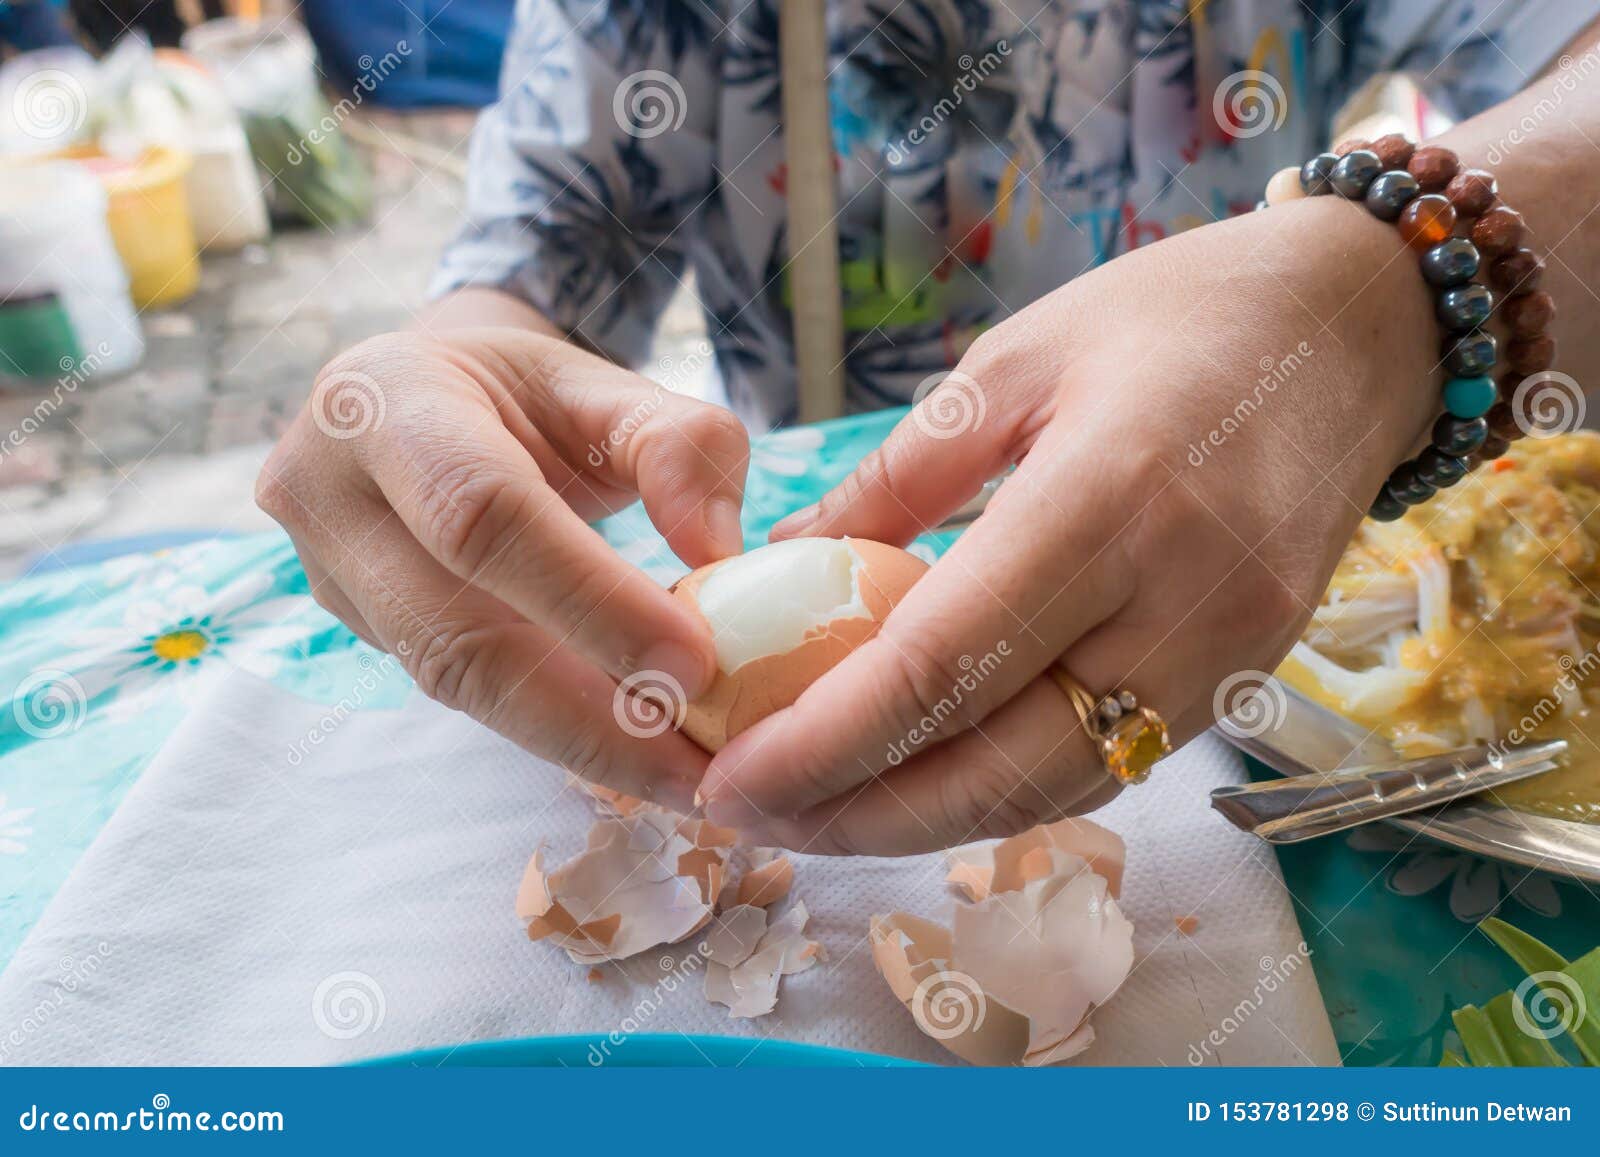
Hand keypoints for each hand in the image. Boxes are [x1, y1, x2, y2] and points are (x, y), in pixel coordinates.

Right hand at [257, 327, 748, 811]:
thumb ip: (677, 444)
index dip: (589, 598)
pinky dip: (560, 728)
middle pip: (456, 634)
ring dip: (580, 742)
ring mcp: (330, 577)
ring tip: (682, 775)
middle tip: (699, 767)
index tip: (694, 663)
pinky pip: (467, 693)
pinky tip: (636, 751)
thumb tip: (718, 553)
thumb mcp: (604, 384)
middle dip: (587, 715)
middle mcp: (327, 497)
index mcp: (381, 402)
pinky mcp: (362, 634)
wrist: (419, 398)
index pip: (482, 514)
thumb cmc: (519, 393)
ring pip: (458, 685)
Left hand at [697, 196, 1438, 853]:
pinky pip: (1107, 768)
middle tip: (753, 818)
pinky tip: (925, 781)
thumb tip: (779, 565)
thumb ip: (894, 481)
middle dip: (858, 815)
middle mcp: (1178, 601)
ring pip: (1053, 791)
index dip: (825, 742)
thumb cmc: (1172, 318)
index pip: (942, 664)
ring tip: (820, 815)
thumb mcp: (1008, 366)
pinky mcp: (1242, 680)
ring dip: (925, 824)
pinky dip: (1003, 791)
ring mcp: (1224, 656)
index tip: (731, 778)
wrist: (1353, 332)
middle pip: (997, 766)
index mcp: (1106, 498)